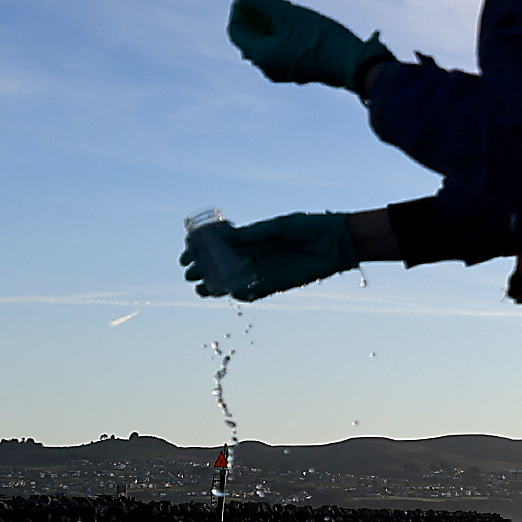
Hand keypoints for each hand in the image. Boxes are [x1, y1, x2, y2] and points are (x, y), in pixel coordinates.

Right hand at [179, 211, 359, 299]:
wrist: (335, 243)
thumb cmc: (309, 229)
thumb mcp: (279, 227)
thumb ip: (255, 233)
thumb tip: (226, 238)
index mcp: (250, 239)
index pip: (218, 246)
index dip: (199, 250)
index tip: (186, 253)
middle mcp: (252, 256)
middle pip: (219, 266)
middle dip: (201, 270)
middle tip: (190, 272)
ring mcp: (262, 271)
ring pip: (231, 282)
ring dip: (214, 286)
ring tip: (201, 287)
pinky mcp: (274, 285)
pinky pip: (252, 293)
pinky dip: (239, 294)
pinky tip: (228, 292)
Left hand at [227, 0, 388, 88]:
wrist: (356, 65)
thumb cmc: (319, 39)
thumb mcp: (288, 13)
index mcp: (261, 56)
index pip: (236, 30)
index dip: (239, 7)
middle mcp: (269, 67)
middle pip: (250, 37)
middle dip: (256, 13)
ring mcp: (286, 70)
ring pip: (267, 42)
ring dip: (270, 21)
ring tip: (285, 4)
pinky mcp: (302, 69)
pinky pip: (282, 48)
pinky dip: (282, 32)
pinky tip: (297, 20)